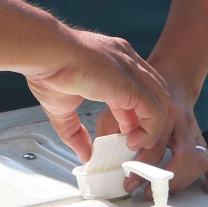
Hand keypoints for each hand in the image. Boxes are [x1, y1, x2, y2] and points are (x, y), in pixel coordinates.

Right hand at [23, 28, 173, 163]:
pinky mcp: (131, 83)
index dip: (134, 113)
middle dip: (149, 119)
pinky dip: (150, 128)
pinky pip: (155, 109)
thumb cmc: (48, 69)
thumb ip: (75, 132)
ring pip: (160, 100)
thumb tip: (83, 153)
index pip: (136, 86)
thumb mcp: (62, 108)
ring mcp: (131, 69)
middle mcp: (125, 60)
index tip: (125, 132)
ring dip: (153, 126)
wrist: (46, 53)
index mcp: (111, 60)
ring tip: (136, 143)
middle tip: (135, 140)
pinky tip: (133, 140)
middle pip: (154, 91)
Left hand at [96, 79, 207, 194]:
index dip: (142, 167)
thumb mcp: (122, 102)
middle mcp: (182, 120)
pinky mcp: (200, 138)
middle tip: (147, 191)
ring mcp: (194, 130)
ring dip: (182, 180)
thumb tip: (100, 157)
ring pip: (198, 159)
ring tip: (164, 191)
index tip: (128, 182)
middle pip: (181, 156)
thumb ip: (112, 126)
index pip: (155, 145)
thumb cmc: (143, 93)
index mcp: (163, 110)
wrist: (172, 78)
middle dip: (164, 178)